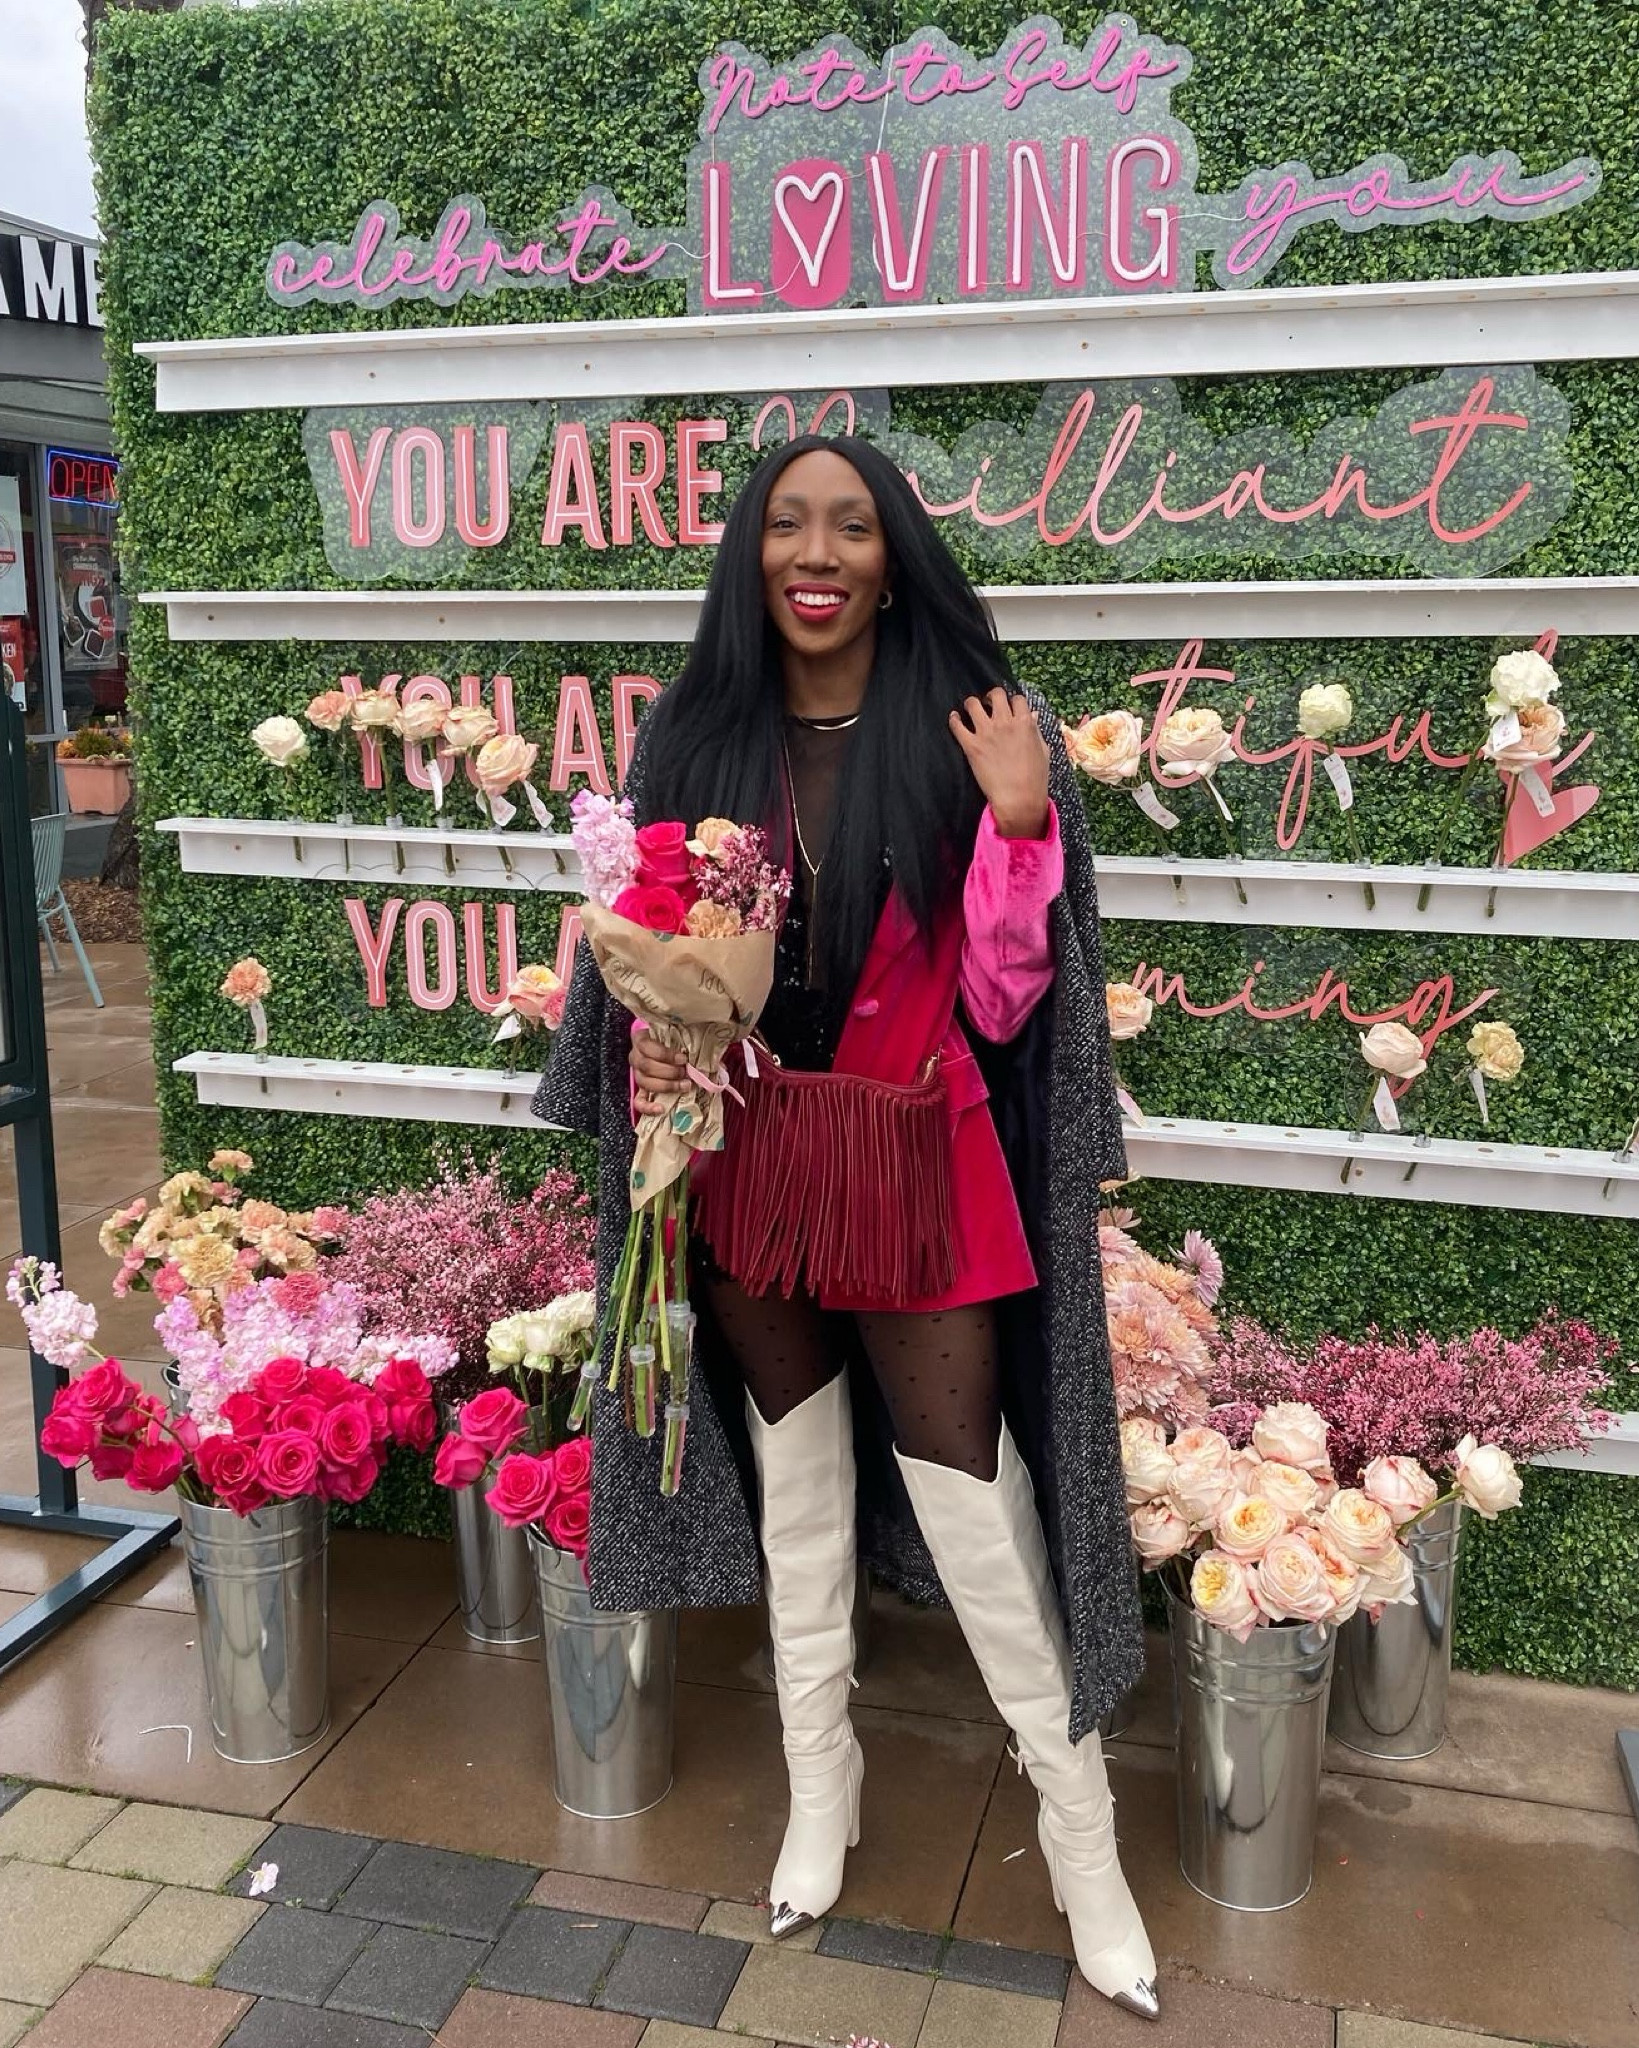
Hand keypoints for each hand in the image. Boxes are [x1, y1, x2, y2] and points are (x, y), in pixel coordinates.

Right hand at [631, 1034, 687, 1119]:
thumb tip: (699, 1050)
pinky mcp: (640, 1090)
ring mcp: (637, 1074)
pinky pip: (638, 1101)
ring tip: (684, 1085)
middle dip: (669, 1071)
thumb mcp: (674, 1034)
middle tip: (685, 1072)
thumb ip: (682, 1038)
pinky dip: (648, 1107)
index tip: (682, 1058)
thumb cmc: (670, 1039)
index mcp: (641, 1040)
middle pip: (647, 1066)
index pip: (646, 1046)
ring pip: (645, 1082)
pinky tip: (660, 1109)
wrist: (661, 1045)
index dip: (665, 1054)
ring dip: (667, 1086)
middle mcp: (636, 1057)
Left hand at [950, 688, 1050, 838]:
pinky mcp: (971, 746)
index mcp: (1025, 723)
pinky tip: (954, 718)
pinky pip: (957, 726)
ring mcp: (987, 733)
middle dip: (991, 696)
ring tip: (971, 709)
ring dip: (972, 704)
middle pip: (996, 694)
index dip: (1012, 701)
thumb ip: (1036, 731)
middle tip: (988, 704)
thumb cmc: (1035, 778)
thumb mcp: (1043, 751)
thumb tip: (1033, 715)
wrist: (1019, 799)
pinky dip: (954, 720)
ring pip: (973, 704)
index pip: (1017, 699)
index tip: (1009, 707)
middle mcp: (1005, 723)